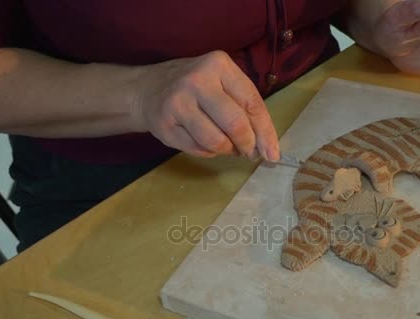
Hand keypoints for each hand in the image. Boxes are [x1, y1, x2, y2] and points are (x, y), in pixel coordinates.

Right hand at [132, 51, 279, 159]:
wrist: (147, 89)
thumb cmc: (196, 87)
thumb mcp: (222, 83)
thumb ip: (246, 108)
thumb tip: (267, 147)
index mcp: (219, 65)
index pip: (251, 103)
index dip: (265, 131)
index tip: (272, 152)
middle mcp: (197, 81)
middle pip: (235, 124)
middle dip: (247, 144)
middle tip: (249, 152)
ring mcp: (178, 103)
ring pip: (216, 142)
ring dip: (227, 150)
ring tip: (227, 146)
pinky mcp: (165, 125)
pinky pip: (198, 149)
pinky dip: (209, 152)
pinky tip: (206, 142)